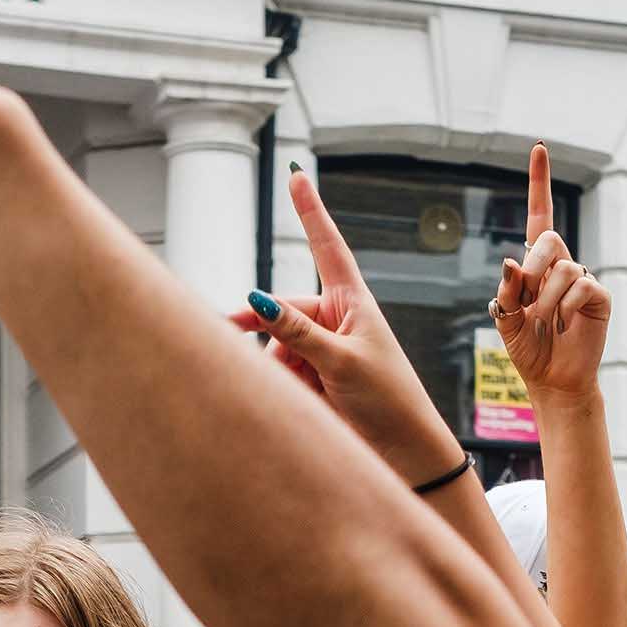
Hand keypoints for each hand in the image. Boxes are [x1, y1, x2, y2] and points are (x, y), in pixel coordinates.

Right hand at [232, 168, 460, 483]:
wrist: (404, 452)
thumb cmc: (387, 401)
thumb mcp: (341, 361)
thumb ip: (296, 333)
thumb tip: (256, 299)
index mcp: (351, 302)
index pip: (325, 246)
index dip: (309, 210)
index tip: (295, 174)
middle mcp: (335, 321)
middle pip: (282, 310)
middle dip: (258, 326)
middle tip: (222, 331)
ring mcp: (322, 351)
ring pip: (275, 347)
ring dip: (275, 368)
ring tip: (297, 393)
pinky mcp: (315, 381)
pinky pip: (281, 374)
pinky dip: (279, 386)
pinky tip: (294, 403)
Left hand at [493, 144, 610, 409]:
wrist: (553, 381)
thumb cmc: (530, 350)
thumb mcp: (506, 320)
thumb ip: (506, 291)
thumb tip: (511, 261)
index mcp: (536, 266)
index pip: (538, 216)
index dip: (538, 183)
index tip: (538, 149)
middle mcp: (561, 266)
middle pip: (547, 238)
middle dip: (532, 267)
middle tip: (527, 301)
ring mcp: (582, 280)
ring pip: (562, 268)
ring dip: (545, 299)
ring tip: (547, 323)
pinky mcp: (599, 297)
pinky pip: (580, 287)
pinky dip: (566, 306)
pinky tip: (566, 325)